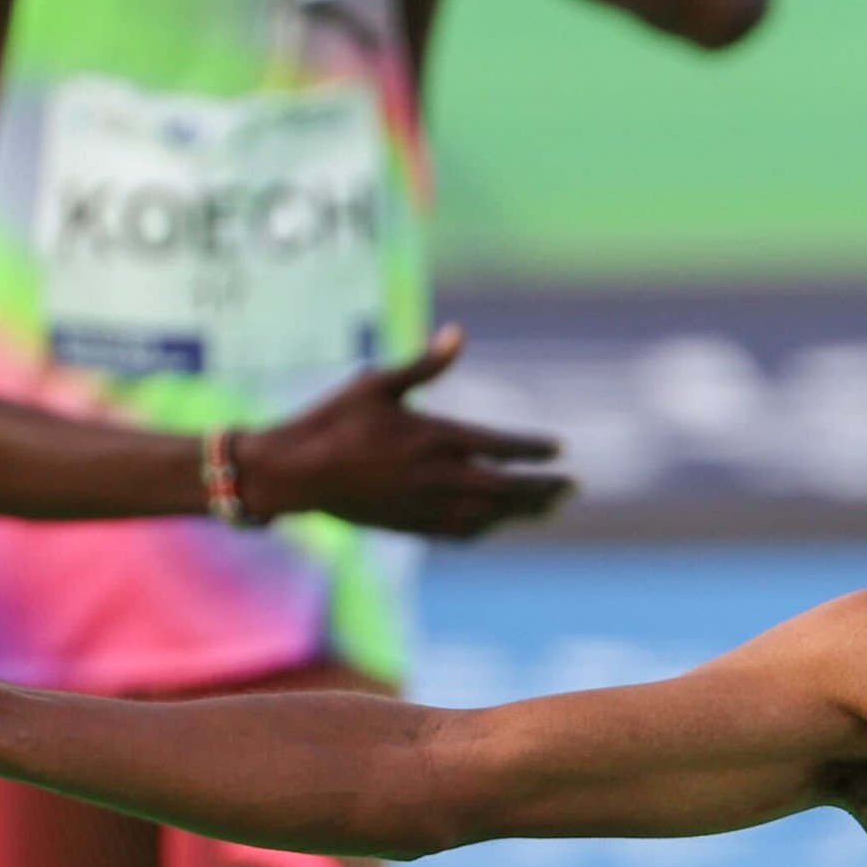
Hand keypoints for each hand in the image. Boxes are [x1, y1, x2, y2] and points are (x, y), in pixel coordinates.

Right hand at [248, 326, 574, 537]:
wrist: (294, 474)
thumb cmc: (333, 420)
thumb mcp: (378, 383)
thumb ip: (425, 364)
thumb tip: (459, 333)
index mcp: (432, 436)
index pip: (498, 446)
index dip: (532, 451)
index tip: (559, 450)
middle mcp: (435, 476)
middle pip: (505, 487)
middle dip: (542, 489)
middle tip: (572, 488)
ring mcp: (423, 506)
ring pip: (488, 514)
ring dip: (522, 512)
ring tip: (549, 508)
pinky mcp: (409, 526)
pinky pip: (460, 532)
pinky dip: (487, 527)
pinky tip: (498, 522)